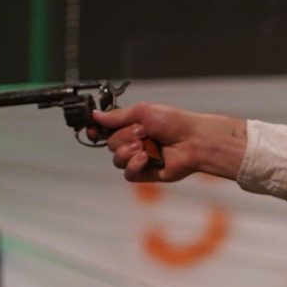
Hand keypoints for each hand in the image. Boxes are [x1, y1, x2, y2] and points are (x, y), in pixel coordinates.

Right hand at [90, 102, 247, 183]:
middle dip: (124, 137)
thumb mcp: (143, 112)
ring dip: (128, 151)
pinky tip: (146, 158)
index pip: (105, 130)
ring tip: (146, 146)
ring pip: (117, 159)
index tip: (92, 130)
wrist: (194, 141)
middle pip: (110, 144)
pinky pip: (128, 174)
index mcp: (131, 126)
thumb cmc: (174, 122)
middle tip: (144, 133)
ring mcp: (139, 159)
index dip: (96, 131)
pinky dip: (134, 165)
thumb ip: (118, 116)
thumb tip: (95, 115)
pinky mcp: (146, 174)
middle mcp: (133, 142)